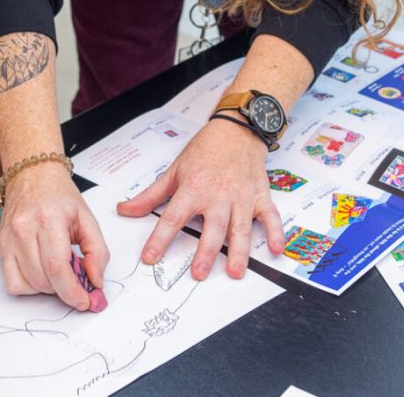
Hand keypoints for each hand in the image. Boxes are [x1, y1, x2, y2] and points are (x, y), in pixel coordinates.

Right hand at [0, 162, 109, 311]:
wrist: (33, 175)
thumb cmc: (60, 195)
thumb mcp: (87, 217)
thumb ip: (97, 251)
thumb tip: (96, 282)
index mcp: (49, 219)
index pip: (58, 267)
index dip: (72, 291)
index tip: (84, 301)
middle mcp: (24, 229)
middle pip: (43, 279)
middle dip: (64, 289)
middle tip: (76, 281)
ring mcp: (9, 239)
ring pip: (28, 284)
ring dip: (48, 288)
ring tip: (59, 270)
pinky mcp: (1, 247)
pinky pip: (12, 283)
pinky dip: (29, 286)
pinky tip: (41, 272)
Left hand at [117, 118, 284, 279]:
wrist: (235, 129)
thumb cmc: (205, 150)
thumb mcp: (175, 170)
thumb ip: (151, 195)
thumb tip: (126, 210)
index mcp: (193, 188)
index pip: (172, 217)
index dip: (159, 239)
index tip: (150, 258)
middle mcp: (218, 195)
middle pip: (211, 227)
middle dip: (206, 252)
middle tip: (199, 274)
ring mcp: (241, 196)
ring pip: (240, 227)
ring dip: (239, 251)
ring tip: (235, 272)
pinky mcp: (260, 196)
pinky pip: (270, 216)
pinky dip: (276, 232)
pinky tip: (277, 249)